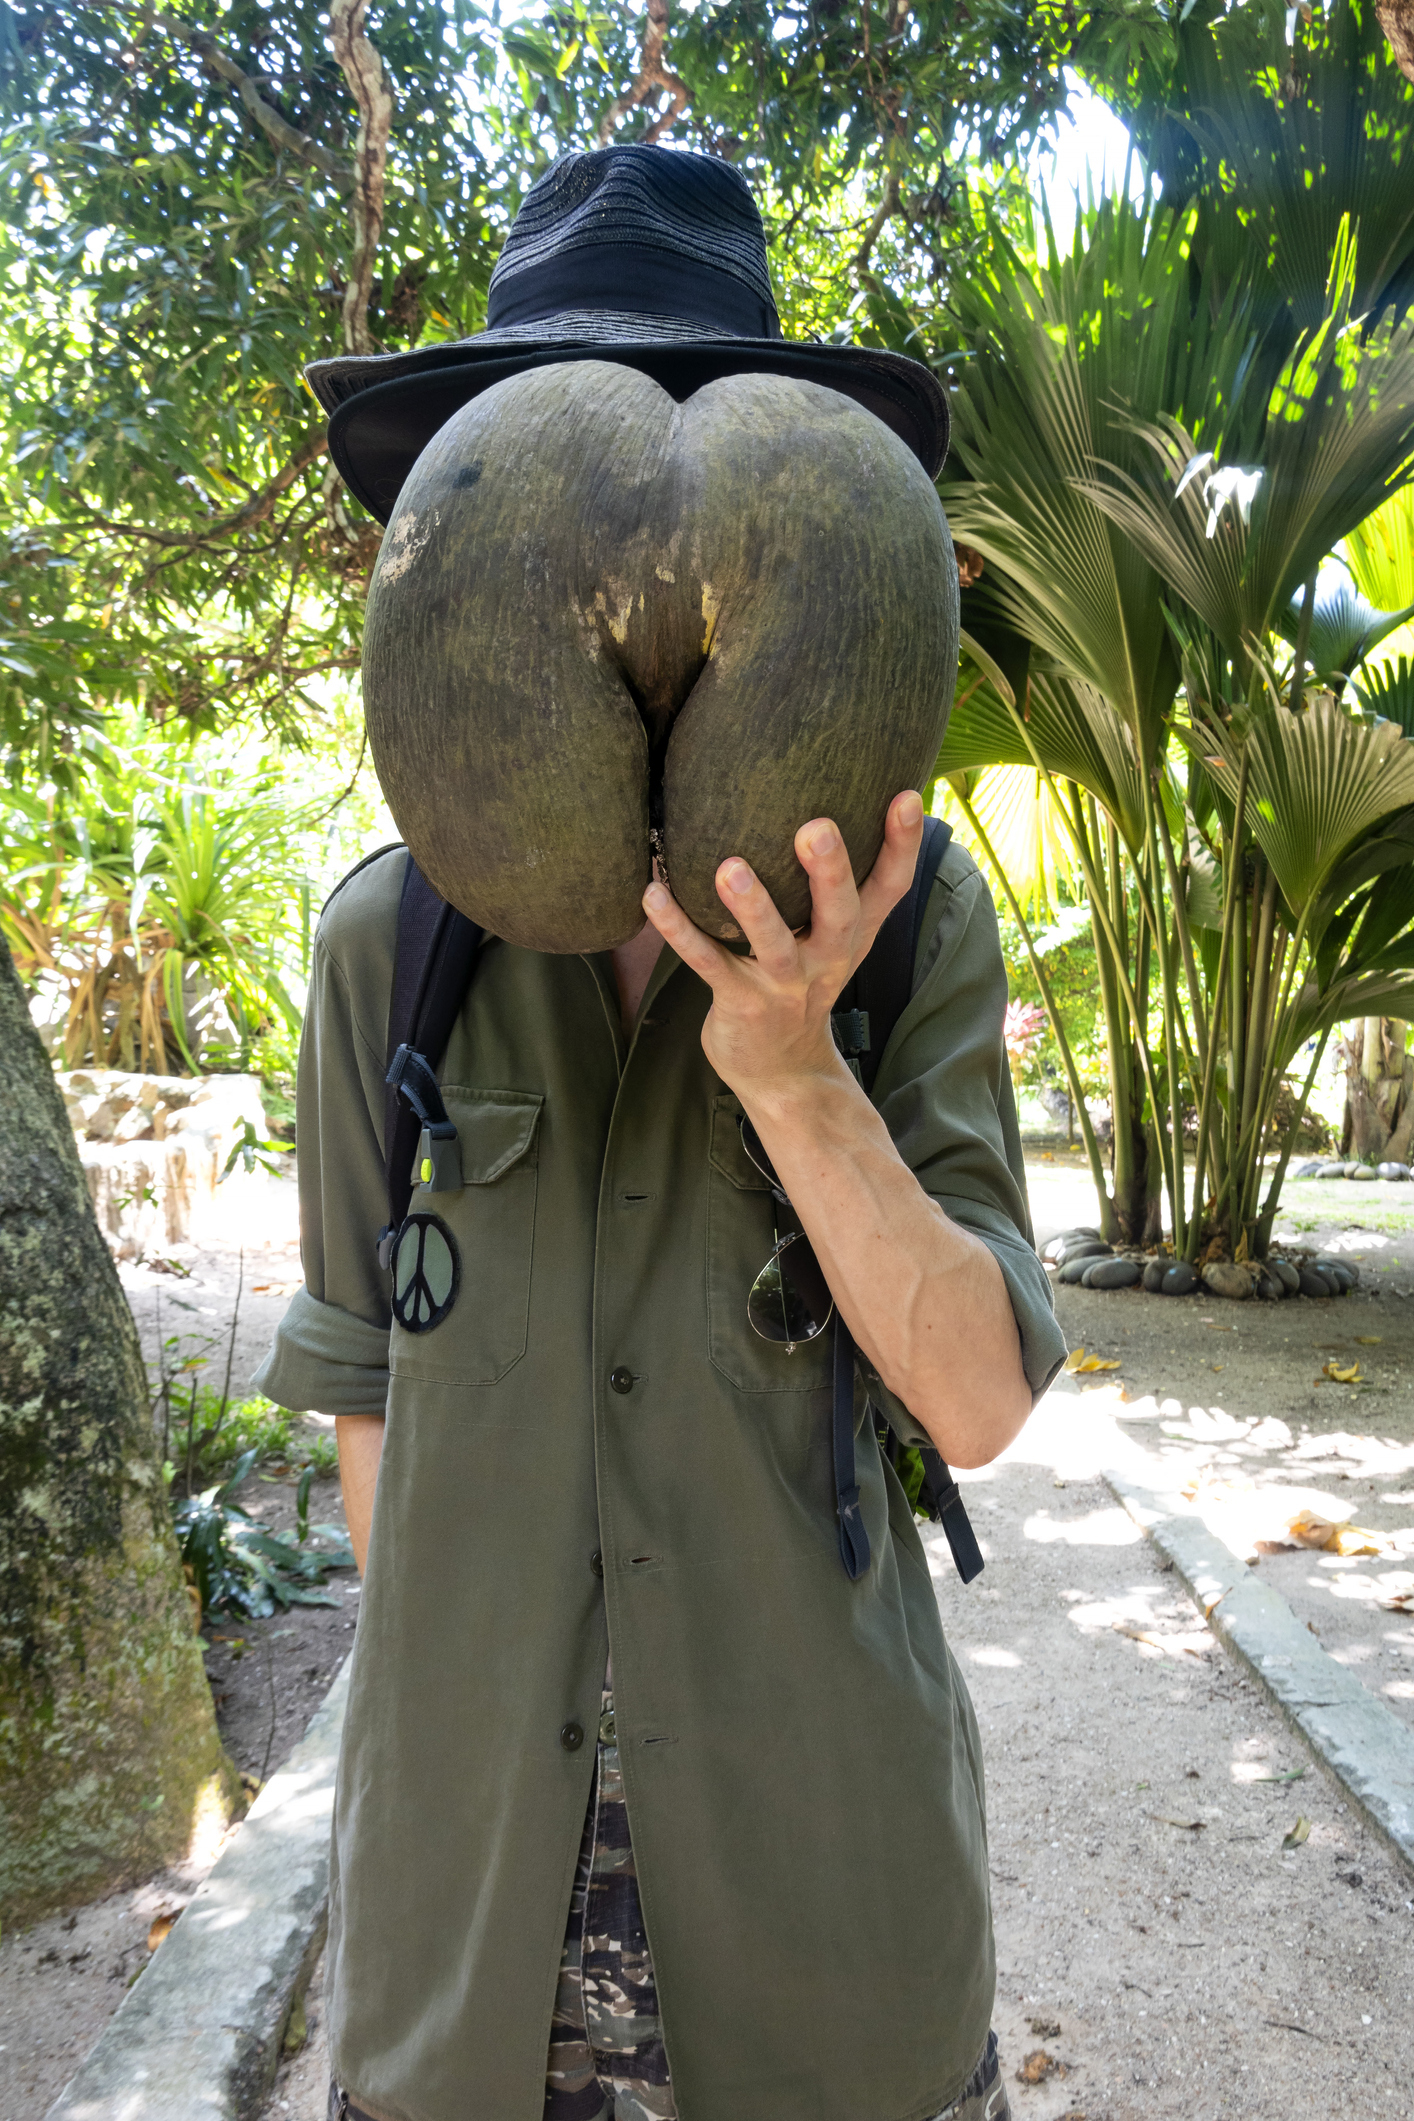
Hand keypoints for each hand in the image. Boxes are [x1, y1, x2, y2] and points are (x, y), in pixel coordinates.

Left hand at [641, 790, 924, 1104]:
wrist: (782, 1071)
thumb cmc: (802, 981)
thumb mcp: (834, 938)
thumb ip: (834, 883)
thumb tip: (824, 798)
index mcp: (854, 934)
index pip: (890, 888)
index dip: (902, 844)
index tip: (905, 796)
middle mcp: (827, 957)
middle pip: (840, 914)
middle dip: (830, 872)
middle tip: (817, 827)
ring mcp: (784, 984)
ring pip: (773, 944)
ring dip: (752, 907)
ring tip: (730, 868)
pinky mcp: (740, 1001)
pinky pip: (706, 962)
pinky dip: (678, 928)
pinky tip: (653, 893)